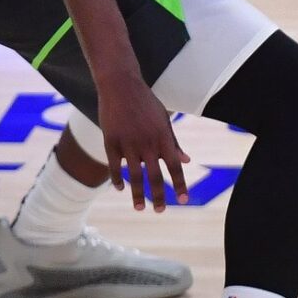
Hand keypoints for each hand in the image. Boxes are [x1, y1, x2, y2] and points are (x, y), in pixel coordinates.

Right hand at [96, 76, 189, 210]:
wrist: (121, 85)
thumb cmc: (146, 103)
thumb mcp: (164, 120)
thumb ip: (174, 143)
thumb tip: (186, 160)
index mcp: (163, 137)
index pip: (175, 166)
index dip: (180, 184)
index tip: (183, 200)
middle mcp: (147, 142)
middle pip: (155, 176)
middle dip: (158, 196)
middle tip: (160, 211)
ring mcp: (128, 143)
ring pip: (134, 176)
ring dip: (138, 194)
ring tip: (140, 208)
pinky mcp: (110, 141)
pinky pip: (114, 166)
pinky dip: (117, 179)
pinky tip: (120, 189)